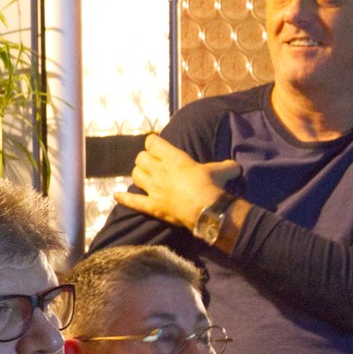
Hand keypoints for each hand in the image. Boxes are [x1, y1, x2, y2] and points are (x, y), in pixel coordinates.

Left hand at [114, 133, 241, 231]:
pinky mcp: (153, 206)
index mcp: (173, 158)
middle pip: (140, 158)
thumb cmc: (212, 187)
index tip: (159, 149)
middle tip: (154, 165)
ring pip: (136, 176)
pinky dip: (125, 199)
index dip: (154, 144)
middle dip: (146, 160)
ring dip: (140, 176)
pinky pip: (134, 202)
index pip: (152, 142)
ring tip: (146, 178)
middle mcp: (159, 171)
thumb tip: (236, 166)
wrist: (207, 210)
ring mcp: (154, 189)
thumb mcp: (220, 171)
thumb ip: (225, 166)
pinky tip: (117, 196)